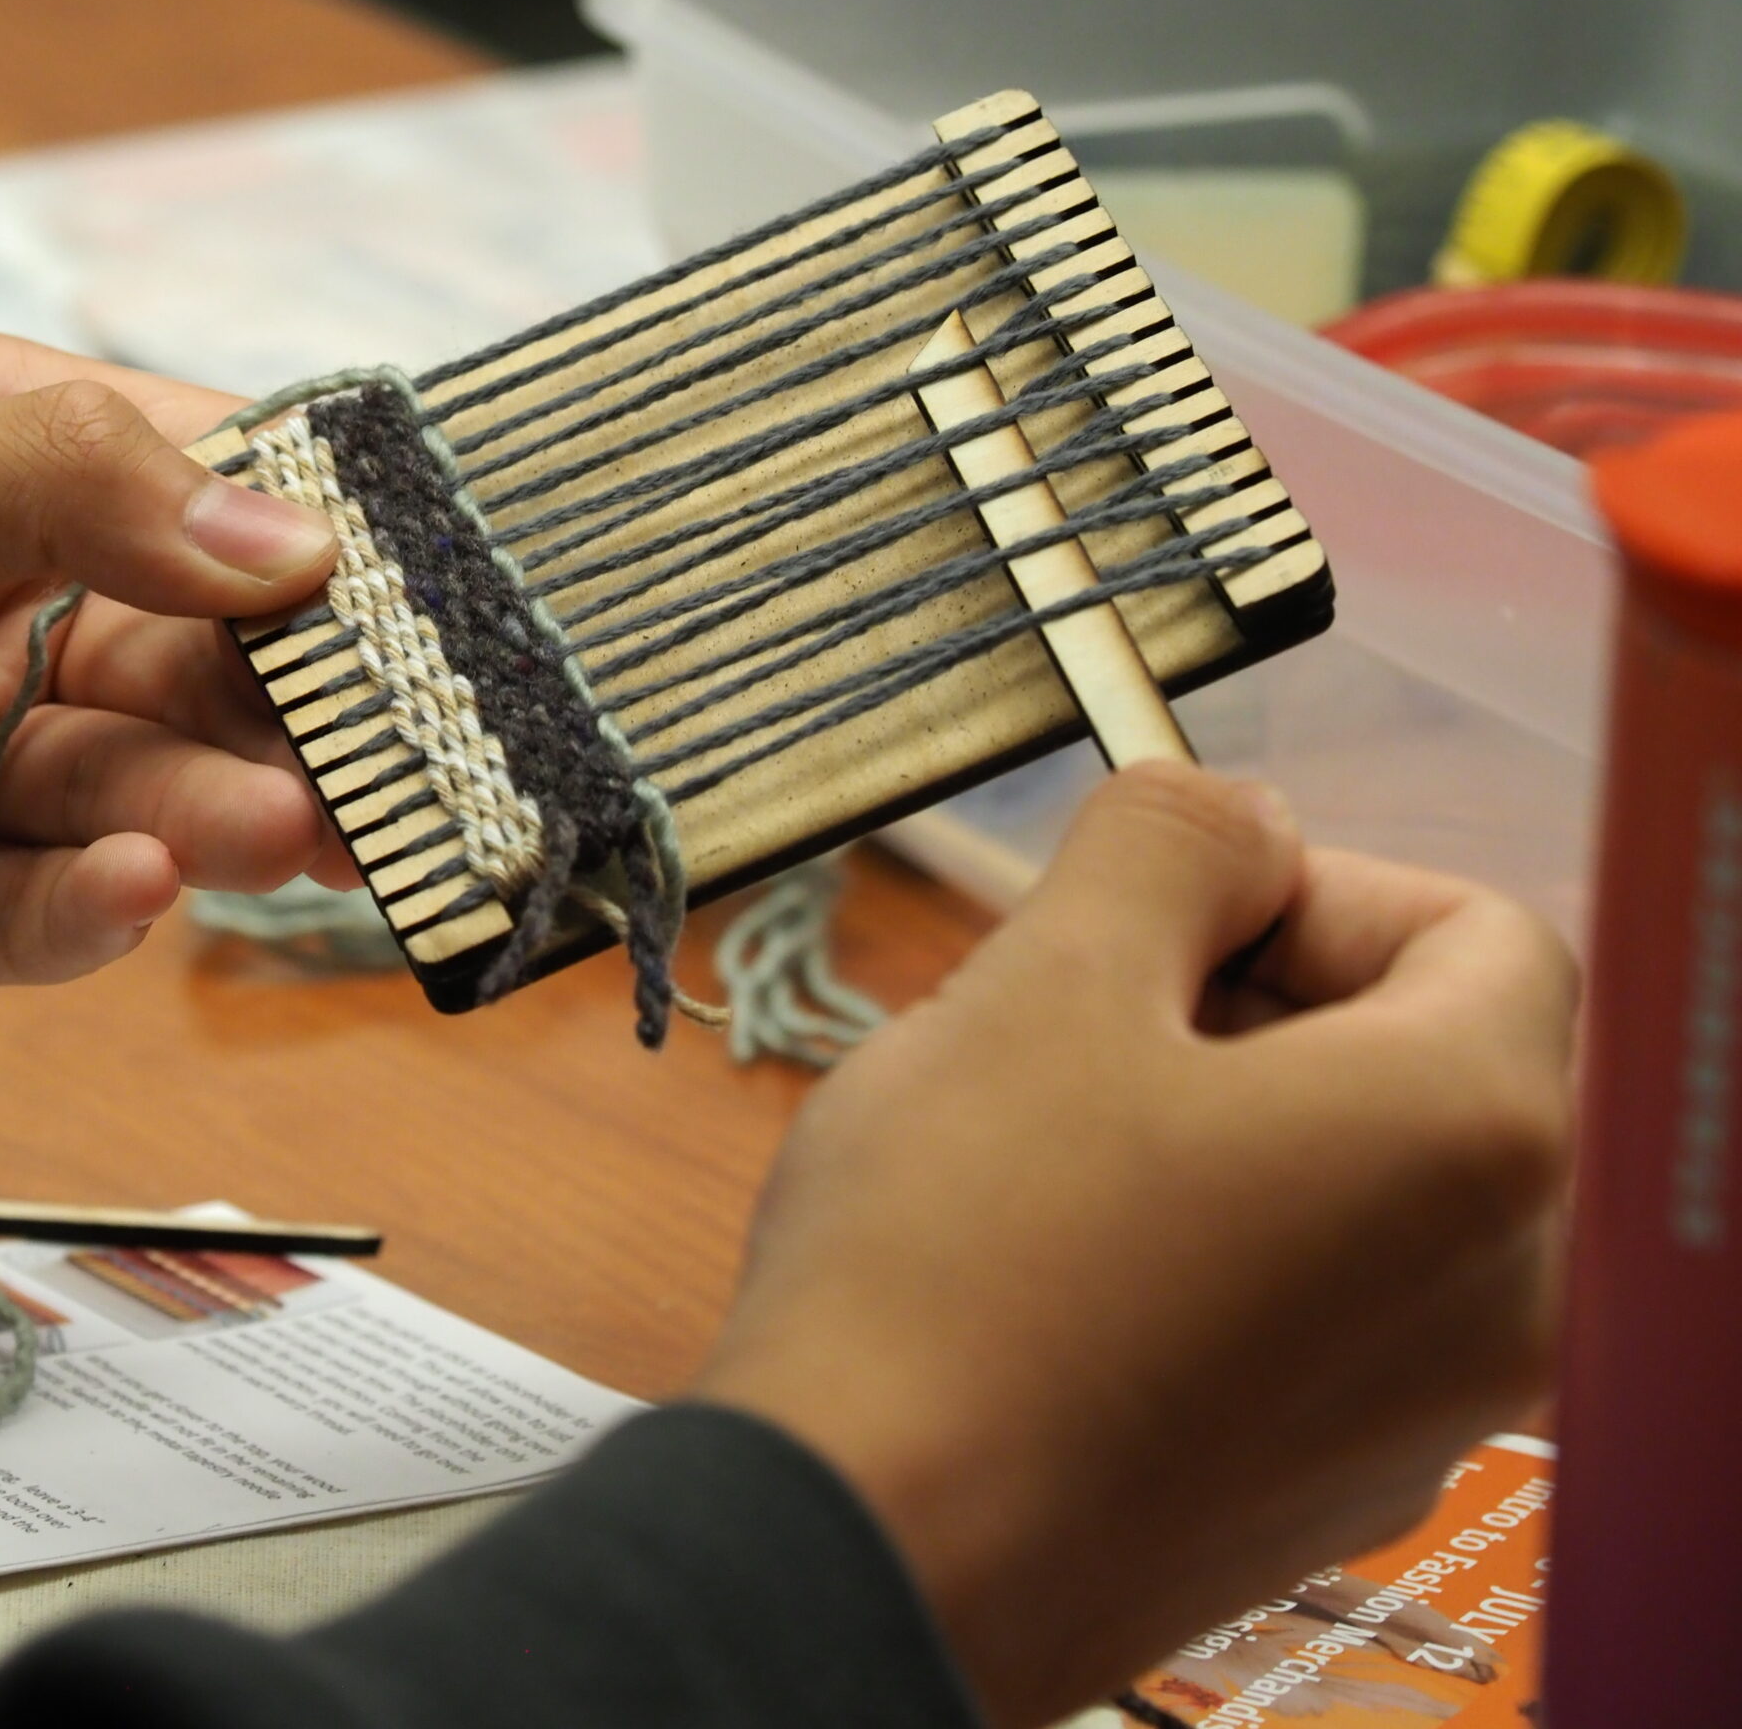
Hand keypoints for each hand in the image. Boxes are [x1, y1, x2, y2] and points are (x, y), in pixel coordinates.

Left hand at [0, 329, 350, 1031]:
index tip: (418, 604)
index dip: (316, 549)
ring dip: (209, 815)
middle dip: (283, 714)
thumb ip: (70, 492)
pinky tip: (126, 890)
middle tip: (374, 764)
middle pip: (197, 669)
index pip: (205, 496)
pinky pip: (31, 916)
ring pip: (132, 798)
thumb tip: (293, 540)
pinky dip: (88, 912)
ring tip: (275, 831)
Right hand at [691, 763, 1575, 1728]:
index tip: (1157, 916)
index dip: (1307, 884)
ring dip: (1217, 1120)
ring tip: (1039, 1142)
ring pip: (1353, 1187)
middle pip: (1421, 1063)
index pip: (1474, 929)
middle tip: (1076, 1014)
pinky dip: (1208, 1248)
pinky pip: (1306, 1312)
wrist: (870, 1554)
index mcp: (1474, 1140)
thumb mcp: (1049, 975)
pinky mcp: (1317, 1496)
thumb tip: (1238, 817)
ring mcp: (1417, 1417)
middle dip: (1252, 1001)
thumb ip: (1174, 841)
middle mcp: (1501, 1295)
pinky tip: (1050, 1266)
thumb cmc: (959, 1259)